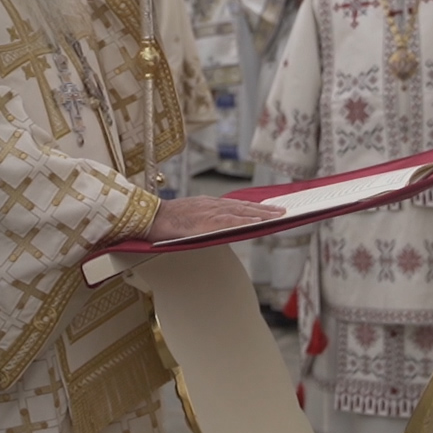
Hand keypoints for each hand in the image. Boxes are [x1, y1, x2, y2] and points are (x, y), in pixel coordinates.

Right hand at [143, 195, 284, 241]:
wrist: (149, 218)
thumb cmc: (165, 221)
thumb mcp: (188, 216)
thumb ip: (203, 220)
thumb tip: (216, 229)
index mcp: (208, 204)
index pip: (236, 204)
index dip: (254, 207)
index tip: (268, 208)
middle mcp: (212, 205)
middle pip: (244, 206)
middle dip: (264, 209)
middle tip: (282, 210)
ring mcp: (210, 212)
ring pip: (242, 212)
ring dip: (261, 214)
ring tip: (278, 216)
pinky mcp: (207, 221)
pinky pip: (231, 221)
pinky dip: (247, 221)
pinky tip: (259, 223)